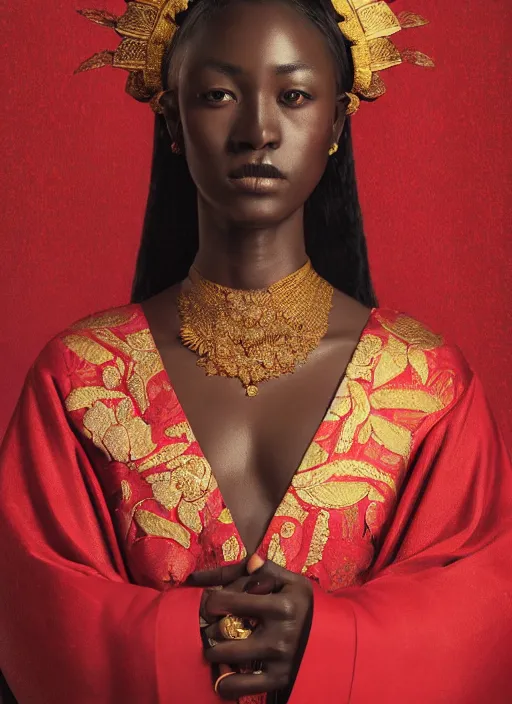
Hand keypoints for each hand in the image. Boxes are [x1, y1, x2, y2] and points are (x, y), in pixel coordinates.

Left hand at [197, 555, 313, 699]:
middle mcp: (278, 636)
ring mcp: (277, 662)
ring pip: (225, 659)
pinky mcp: (277, 680)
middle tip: (208, 625)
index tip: (210, 602)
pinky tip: (223, 672)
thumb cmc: (305, 604)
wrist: (332, 637)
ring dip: (213, 652)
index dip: (212, 601)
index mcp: (280, 606)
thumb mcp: (292, 581)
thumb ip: (267, 570)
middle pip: (222, 632)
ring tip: (215, 645)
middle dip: (209, 627)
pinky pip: (238, 687)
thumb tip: (249, 561)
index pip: (229, 602)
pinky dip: (224, 682)